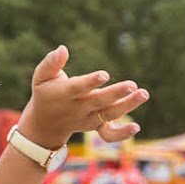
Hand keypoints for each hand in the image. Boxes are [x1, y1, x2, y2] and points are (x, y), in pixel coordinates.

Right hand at [17, 46, 148, 150]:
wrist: (44, 124)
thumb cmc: (46, 94)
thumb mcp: (41, 77)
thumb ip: (51, 63)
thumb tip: (63, 49)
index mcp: (64, 94)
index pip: (78, 88)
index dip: (90, 82)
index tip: (105, 74)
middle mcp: (77, 108)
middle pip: (98, 101)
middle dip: (115, 94)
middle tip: (132, 85)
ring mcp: (88, 118)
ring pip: (108, 114)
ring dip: (126, 106)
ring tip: (143, 94)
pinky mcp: (96, 126)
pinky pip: (108, 134)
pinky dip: (121, 134)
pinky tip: (136, 127)